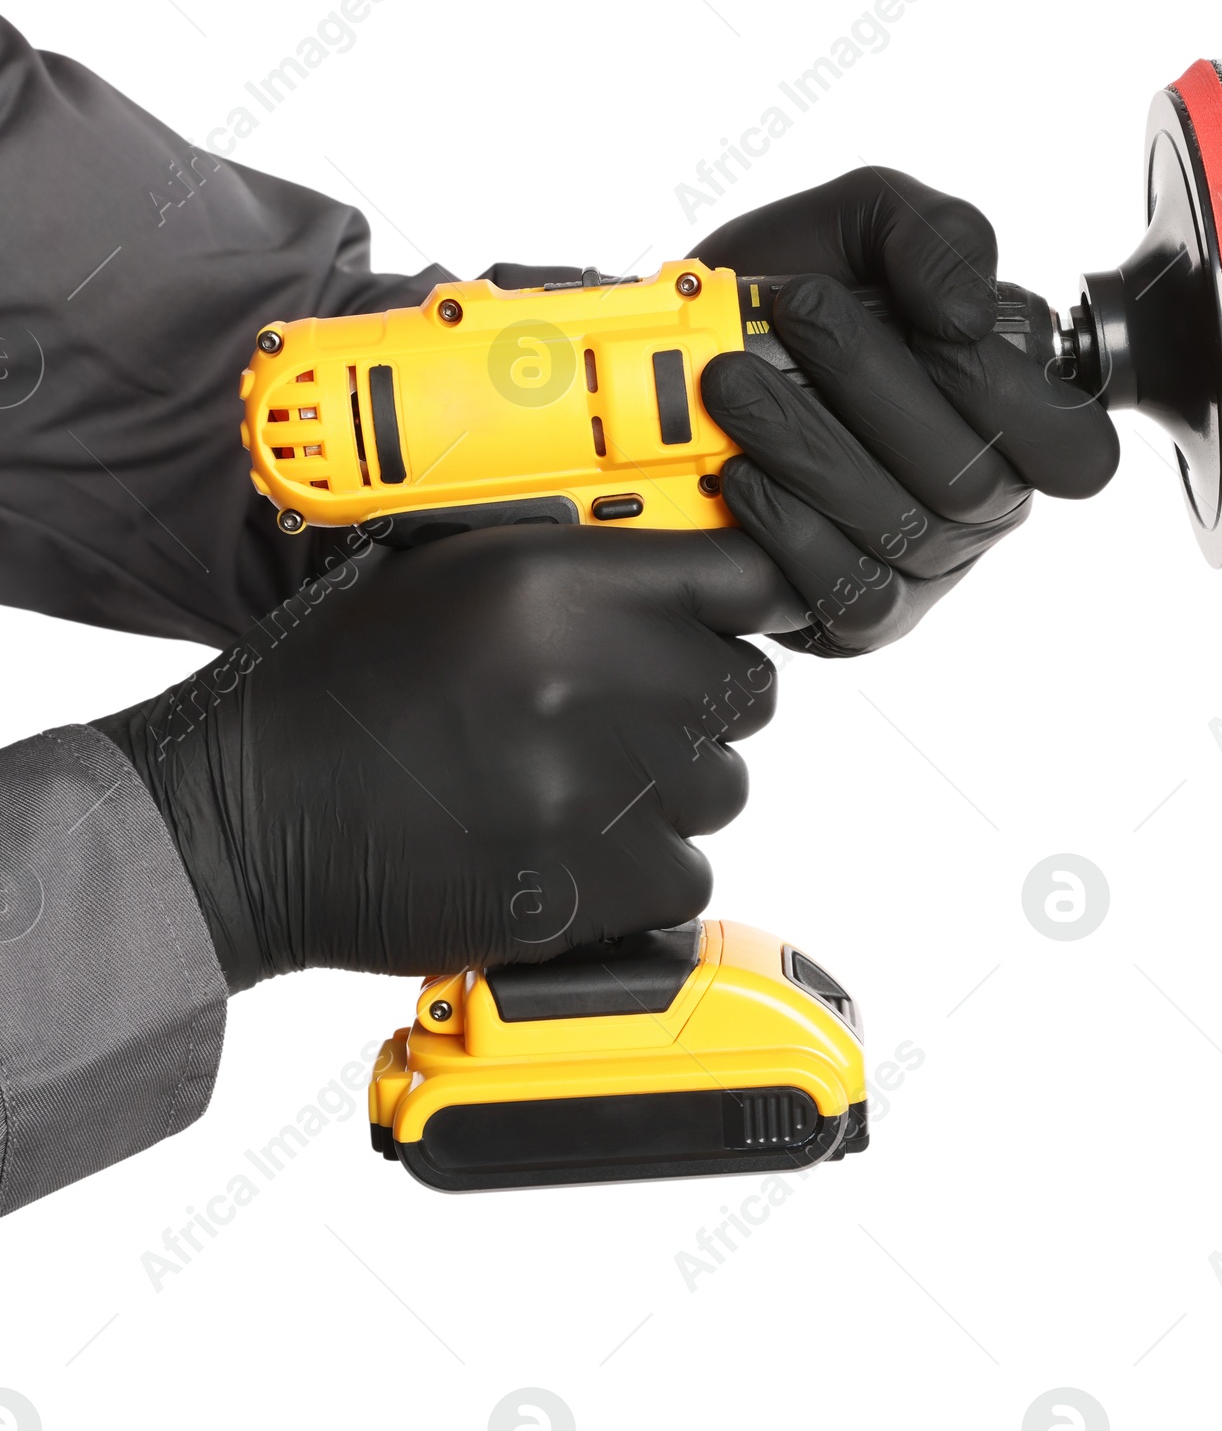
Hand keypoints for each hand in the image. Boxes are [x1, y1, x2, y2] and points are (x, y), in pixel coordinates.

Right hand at [92, 524, 803, 989]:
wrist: (247, 815)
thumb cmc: (337, 687)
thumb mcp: (437, 570)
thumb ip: (566, 557)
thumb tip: (673, 561)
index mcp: (556, 583)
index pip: (744, 578)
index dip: (752, 603)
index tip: (739, 621)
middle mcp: (591, 677)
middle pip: (746, 691)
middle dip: (702, 703)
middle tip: (630, 716)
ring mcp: (592, 790)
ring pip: (720, 789)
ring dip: (672, 790)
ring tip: (579, 787)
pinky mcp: (584, 887)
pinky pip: (682, 875)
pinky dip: (643, 872)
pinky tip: (567, 850)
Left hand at [692, 167, 1118, 656]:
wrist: (680, 354)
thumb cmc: (791, 296)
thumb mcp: (867, 223)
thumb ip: (936, 234)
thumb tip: (969, 316)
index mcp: (1013, 426)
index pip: (1077, 452)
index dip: (1016, 396)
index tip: (936, 328)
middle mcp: (980, 508)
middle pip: (972, 482)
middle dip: (877, 388)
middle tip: (800, 313)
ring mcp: (922, 571)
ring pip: (899, 529)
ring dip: (808, 444)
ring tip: (732, 381)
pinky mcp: (856, 621)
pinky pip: (845, 591)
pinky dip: (787, 526)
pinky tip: (741, 471)